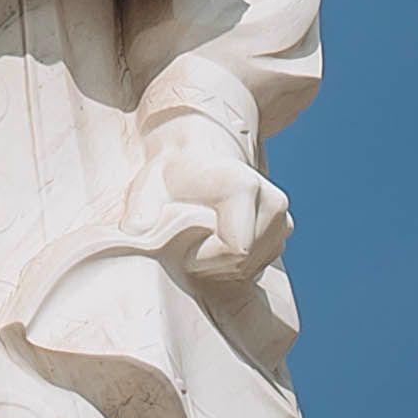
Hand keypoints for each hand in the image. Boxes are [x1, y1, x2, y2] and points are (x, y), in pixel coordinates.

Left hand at [127, 108, 291, 281]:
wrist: (197, 150)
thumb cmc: (170, 171)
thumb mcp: (148, 185)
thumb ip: (141, 209)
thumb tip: (134, 233)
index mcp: (242, 186)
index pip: (236, 249)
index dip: (207, 259)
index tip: (184, 250)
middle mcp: (271, 200)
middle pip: (246, 263)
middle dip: (214, 267)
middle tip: (189, 250)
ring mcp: (280, 214)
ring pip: (255, 266)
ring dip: (226, 267)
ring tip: (201, 245)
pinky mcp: (284, 226)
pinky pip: (262, 263)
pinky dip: (239, 263)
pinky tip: (217, 245)